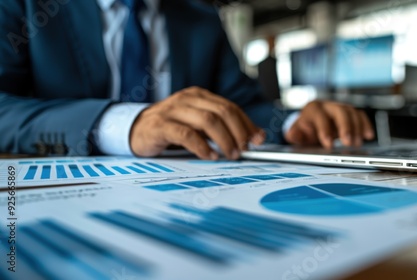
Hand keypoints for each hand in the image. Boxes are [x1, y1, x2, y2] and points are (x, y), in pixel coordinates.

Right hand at [130, 86, 264, 158]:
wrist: (135, 130)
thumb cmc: (171, 128)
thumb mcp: (197, 124)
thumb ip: (222, 128)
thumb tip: (253, 137)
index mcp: (199, 96)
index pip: (230, 107)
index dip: (247, 124)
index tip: (258, 139)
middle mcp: (188, 99)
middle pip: (223, 112)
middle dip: (238, 132)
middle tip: (244, 150)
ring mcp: (173, 110)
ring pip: (208, 120)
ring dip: (224, 140)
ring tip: (230, 154)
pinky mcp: (161, 125)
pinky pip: (187, 134)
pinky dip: (202, 147)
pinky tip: (210, 156)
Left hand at [285, 100, 373, 148]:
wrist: (311, 124)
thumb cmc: (305, 130)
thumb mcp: (296, 133)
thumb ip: (294, 135)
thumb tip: (293, 135)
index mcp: (313, 109)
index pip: (320, 117)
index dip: (324, 130)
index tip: (328, 145)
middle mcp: (327, 106)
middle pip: (340, 111)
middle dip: (345, 127)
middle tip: (348, 143)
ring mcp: (340, 108)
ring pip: (351, 112)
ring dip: (356, 128)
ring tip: (357, 144)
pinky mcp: (350, 113)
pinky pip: (360, 116)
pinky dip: (365, 125)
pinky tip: (368, 136)